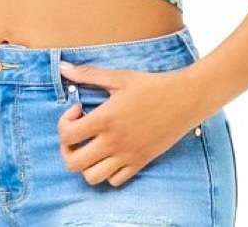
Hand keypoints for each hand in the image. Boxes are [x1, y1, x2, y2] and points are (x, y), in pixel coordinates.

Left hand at [58, 62, 199, 187]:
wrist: (184, 99)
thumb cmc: (151, 85)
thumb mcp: (119, 77)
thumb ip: (88, 74)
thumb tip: (63, 67)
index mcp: (106, 119)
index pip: (67, 135)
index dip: (64, 122)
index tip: (78, 108)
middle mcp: (114, 142)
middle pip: (73, 163)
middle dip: (67, 148)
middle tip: (78, 131)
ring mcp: (127, 156)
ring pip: (92, 177)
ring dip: (86, 162)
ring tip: (93, 143)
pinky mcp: (141, 162)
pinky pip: (115, 180)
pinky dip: (107, 171)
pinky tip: (111, 150)